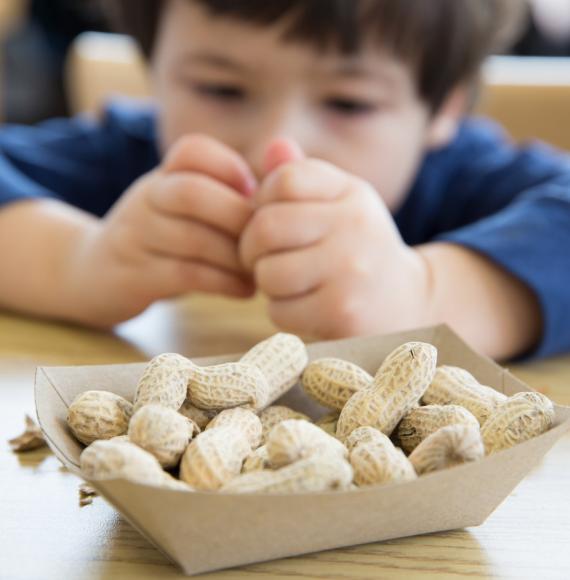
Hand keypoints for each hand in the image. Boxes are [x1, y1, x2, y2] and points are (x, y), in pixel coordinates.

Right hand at [70, 134, 256, 325]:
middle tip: (267, 241)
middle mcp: (146, 200)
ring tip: (261, 270)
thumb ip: (225, 195)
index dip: (231, 168)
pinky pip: (185, 275)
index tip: (254, 196)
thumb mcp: (181, 208)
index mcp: (162, 177)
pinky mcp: (134, 276)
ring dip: (237, 257)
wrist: (94, 273)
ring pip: (192, 239)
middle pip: (192, 192)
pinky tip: (245, 290)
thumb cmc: (160, 240)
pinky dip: (224, 283)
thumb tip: (285, 186)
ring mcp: (135, 237)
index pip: (192, 150)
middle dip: (239, 217)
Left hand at [240, 144, 429, 337]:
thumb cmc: (358, 250)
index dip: (262, 202)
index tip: (272, 220)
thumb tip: (274, 145)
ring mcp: (350, 269)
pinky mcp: (342, 311)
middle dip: (252, 248)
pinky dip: (283, 313)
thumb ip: (304, 178)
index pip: (284, 180)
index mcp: (352, 192)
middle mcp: (355, 225)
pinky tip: (305, 307)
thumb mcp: (341, 205)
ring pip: (268, 272)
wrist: (408, 302)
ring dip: (268, 284)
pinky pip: (279, 310)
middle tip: (264, 258)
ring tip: (290, 283)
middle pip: (266, 226)